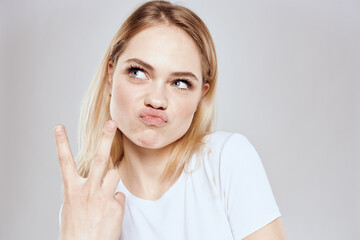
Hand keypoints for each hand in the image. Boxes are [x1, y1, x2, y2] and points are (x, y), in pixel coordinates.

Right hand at [54, 120, 124, 239]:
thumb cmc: (75, 231)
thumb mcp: (71, 207)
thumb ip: (80, 191)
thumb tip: (93, 181)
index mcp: (73, 190)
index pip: (65, 162)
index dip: (61, 143)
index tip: (59, 127)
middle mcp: (88, 191)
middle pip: (99, 159)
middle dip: (105, 138)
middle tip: (112, 123)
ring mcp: (104, 197)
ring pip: (114, 174)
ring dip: (111, 180)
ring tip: (102, 196)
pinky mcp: (116, 206)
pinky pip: (119, 196)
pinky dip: (114, 203)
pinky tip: (108, 214)